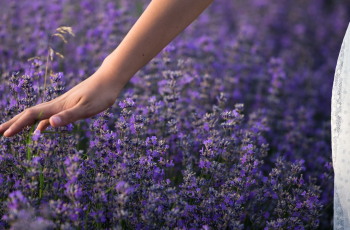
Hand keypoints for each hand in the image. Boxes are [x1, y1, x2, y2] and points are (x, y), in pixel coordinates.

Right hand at [0, 63, 122, 136]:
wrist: (109, 79)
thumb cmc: (102, 94)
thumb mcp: (87, 108)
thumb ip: (69, 116)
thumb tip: (48, 125)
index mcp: (58, 106)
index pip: (32, 116)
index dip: (17, 125)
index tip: (4, 135)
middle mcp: (57, 104)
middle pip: (30, 114)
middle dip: (13, 123)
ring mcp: (63, 104)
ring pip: (38, 114)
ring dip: (24, 123)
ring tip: (13, 131)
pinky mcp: (70, 104)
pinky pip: (49, 115)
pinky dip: (40, 123)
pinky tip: (41, 129)